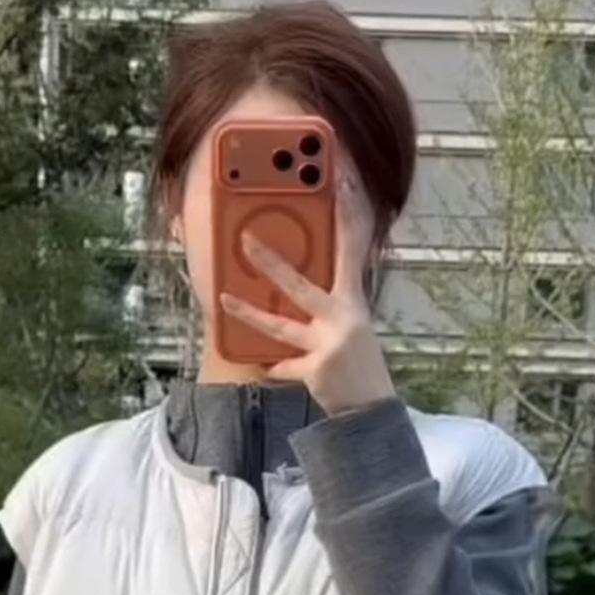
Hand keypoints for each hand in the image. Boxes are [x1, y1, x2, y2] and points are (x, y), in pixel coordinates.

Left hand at [219, 172, 397, 416]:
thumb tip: (292, 281)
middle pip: (300, 285)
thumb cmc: (357, 362)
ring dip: (249, 313)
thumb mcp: (352, 325)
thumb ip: (329, 302)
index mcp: (353, 301)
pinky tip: (264, 367)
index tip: (340, 185)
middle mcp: (343, 318)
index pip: (352, 250)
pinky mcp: (316, 371)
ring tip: (224, 300)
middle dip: (271, 263)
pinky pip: (283, 365)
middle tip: (245, 241)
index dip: (347, 217)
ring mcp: (329, 345)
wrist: (370, 409)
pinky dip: (274, 367)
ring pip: (279, 326)